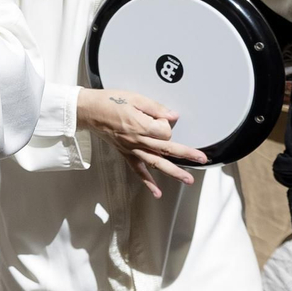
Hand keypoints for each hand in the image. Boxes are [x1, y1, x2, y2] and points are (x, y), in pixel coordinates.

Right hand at [76, 88, 206, 197]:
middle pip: (166, 149)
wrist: (89, 110)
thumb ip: (155, 108)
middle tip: (202, 159)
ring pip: (156, 163)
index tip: (163, 117)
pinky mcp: (126, 153)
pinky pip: (138, 170)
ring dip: (173, 172)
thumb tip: (173, 116)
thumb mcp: (134, 97)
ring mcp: (131, 149)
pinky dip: (148, 182)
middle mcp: (137, 140)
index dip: (167, 123)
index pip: (165, 130)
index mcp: (140, 125)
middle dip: (186, 154)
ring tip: (188, 180)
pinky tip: (157, 192)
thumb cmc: (109, 101)